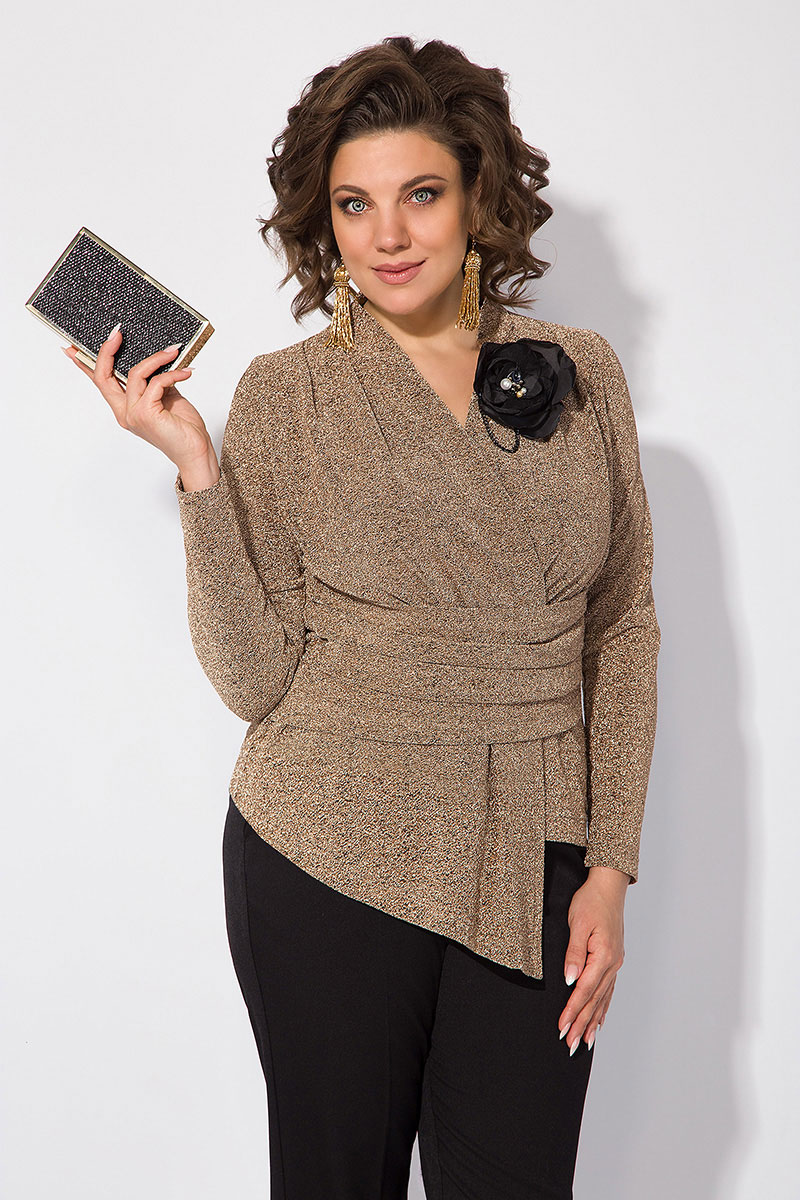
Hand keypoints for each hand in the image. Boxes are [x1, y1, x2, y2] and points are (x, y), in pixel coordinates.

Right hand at [63, 328, 215, 473]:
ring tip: (173, 352)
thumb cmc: (183, 429)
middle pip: (103, 376)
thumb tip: (156, 359)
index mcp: (125, 409)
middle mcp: (125, 413)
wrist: (196, 452)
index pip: (101, 383)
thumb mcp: (167, 398)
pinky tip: (185, 372)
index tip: (72, 348)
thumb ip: (155, 382)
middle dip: (107, 351)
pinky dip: (172, 374)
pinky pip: (156, 382)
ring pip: (134, 373)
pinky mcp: (146, 414)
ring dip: (156, 358)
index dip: (85, 365)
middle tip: (117, 333)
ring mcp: (133, 415)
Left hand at [557, 867, 628, 1054]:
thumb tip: (570, 980)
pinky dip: (603, 1007)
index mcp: (604, 956)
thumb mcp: (577, 923)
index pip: (584, 990)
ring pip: (603, 998)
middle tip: (571, 1044)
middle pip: (595, 1000)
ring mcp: (615, 962)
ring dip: (593, 1021)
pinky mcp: (614, 959)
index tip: (562, 1027)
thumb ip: (574, 953)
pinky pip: (608, 990)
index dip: (572, 1011)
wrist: (608, 886)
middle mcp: (612, 963)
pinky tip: (599, 1020)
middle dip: (582, 1023)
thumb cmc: (590, 901)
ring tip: (585, 1041)